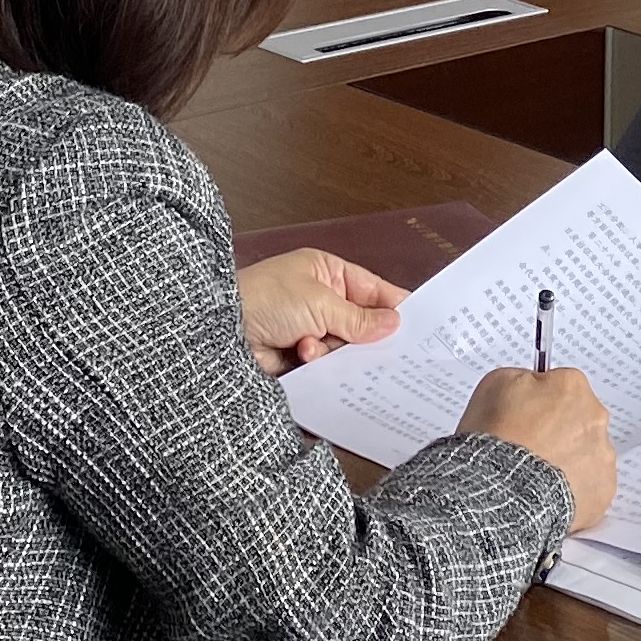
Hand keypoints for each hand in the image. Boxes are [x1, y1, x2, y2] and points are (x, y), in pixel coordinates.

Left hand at [237, 248, 403, 374]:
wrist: (221, 333)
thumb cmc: (264, 299)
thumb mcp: (318, 302)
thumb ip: (357, 318)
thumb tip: (392, 323)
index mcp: (327, 273)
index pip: (371, 289)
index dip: (393, 306)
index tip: (419, 326)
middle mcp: (321, 301)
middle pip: (360, 324)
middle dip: (364, 337)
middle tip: (386, 353)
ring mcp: (309, 330)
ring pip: (344, 349)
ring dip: (332, 351)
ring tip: (313, 346)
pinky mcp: (298, 358)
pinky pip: (325, 367)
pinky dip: (317, 364)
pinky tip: (301, 356)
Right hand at [460, 363, 616, 534]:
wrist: (503, 491)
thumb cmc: (498, 441)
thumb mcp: (495, 385)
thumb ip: (522, 379)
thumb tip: (530, 386)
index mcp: (572, 386)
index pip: (561, 385)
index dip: (540, 401)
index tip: (526, 415)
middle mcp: (595, 417)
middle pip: (579, 417)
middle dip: (558, 429)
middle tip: (530, 446)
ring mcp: (602, 456)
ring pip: (587, 452)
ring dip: (568, 459)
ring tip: (536, 475)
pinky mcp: (603, 491)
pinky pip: (591, 485)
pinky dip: (574, 489)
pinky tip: (548, 492)